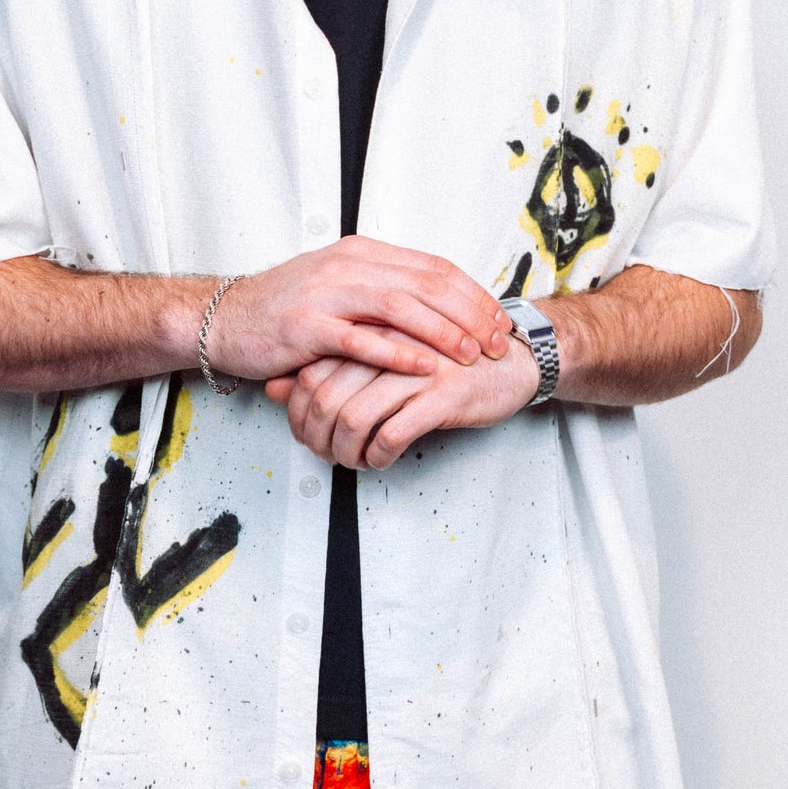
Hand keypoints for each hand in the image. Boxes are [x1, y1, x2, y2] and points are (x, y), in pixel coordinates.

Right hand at [204, 236, 510, 385]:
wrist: (226, 320)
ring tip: (471, 353)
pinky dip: (397, 353)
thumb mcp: (340, 286)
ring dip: (442, 331)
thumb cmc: (286, 310)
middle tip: (498, 341)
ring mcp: (326, 294)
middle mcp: (348, 266)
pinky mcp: (306, 327)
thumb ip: (383, 289)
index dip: (473, 294)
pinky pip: (360, 340)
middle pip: (426, 282)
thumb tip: (438, 305)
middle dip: (470, 313)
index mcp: (362, 254)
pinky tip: (424, 367)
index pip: (433, 266)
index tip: (500, 320)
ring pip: (400, 306)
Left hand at [266, 337, 539, 469]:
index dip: (298, 410)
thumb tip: (273, 390)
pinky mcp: (442, 395)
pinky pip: (392, 434)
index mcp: (370, 328)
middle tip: (324, 452)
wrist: (514, 362)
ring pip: (353, 418)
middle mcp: (387, 345)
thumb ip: (328, 370)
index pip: (311, 371)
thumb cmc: (444, 361)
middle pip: (324, 396)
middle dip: (316, 436)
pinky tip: (381, 459)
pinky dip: (377, 455)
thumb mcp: (380, 362)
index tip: (305, 431)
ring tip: (352, 460)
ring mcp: (415, 369)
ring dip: (344, 451)